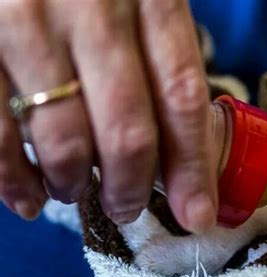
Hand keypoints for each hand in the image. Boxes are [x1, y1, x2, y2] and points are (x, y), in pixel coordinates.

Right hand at [0, 0, 216, 231]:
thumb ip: (161, 53)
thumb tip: (181, 147)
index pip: (183, 97)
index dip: (193, 167)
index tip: (198, 216)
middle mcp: (92, 5)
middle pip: (128, 131)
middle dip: (130, 188)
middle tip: (127, 209)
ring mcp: (25, 20)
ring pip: (64, 139)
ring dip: (73, 184)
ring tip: (75, 191)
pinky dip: (10, 176)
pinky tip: (26, 197)